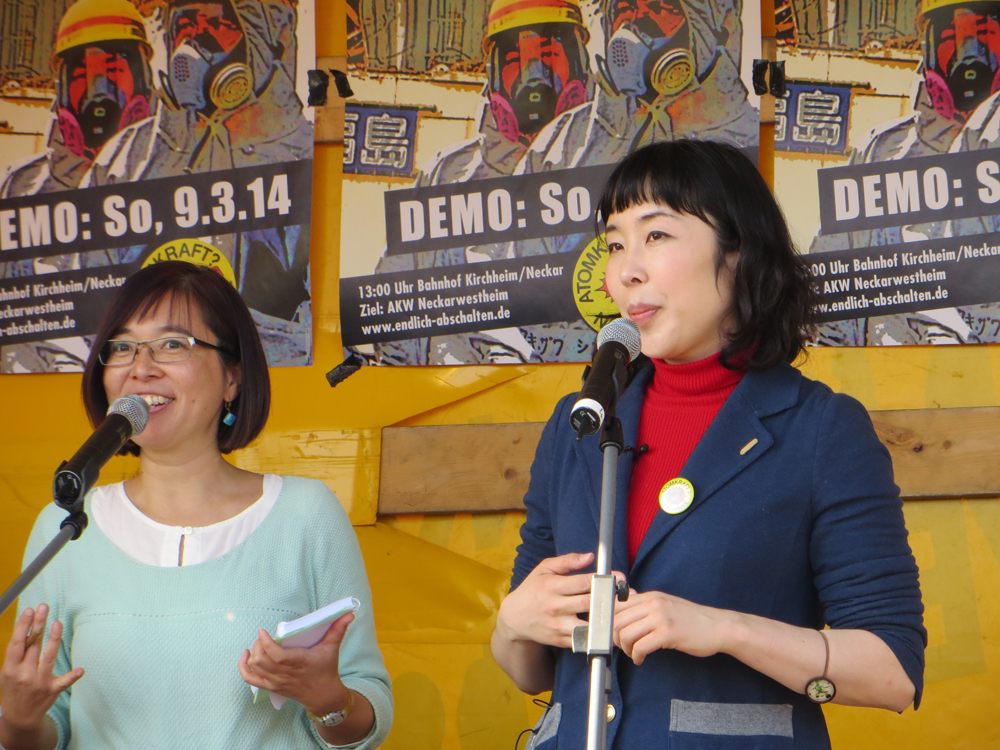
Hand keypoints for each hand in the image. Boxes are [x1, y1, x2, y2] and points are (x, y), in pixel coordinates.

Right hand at [0, 604, 82, 733]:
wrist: (19, 718)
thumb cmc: (14, 688)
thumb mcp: (8, 672)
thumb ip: (18, 654)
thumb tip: (29, 627)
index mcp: (10, 669)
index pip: (17, 643)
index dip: (23, 626)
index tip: (29, 610)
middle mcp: (24, 674)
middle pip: (33, 645)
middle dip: (39, 624)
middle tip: (44, 607)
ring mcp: (39, 682)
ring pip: (48, 657)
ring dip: (54, 639)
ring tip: (58, 623)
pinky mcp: (53, 690)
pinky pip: (64, 681)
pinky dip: (73, 676)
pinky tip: (81, 669)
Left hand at [238, 613, 352, 716]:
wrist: (323, 695)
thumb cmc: (326, 669)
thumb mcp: (332, 648)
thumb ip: (338, 629)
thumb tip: (349, 614)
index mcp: (298, 662)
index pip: (276, 655)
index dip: (266, 643)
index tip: (263, 630)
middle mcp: (285, 674)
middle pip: (261, 661)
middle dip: (258, 646)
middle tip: (263, 636)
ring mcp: (276, 682)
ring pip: (255, 668)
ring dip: (252, 654)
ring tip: (258, 644)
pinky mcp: (271, 687)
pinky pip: (250, 679)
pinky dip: (244, 668)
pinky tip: (246, 656)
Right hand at [496, 552, 625, 649]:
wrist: (513, 618)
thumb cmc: (532, 589)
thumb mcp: (544, 569)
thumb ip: (567, 561)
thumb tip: (590, 557)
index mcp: (552, 586)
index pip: (582, 582)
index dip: (603, 580)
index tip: (619, 578)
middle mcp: (555, 606)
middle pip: (589, 603)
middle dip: (610, 600)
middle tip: (628, 596)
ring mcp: (558, 626)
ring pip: (588, 626)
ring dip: (606, 622)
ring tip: (623, 617)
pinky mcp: (560, 641)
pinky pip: (583, 641)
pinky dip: (597, 638)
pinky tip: (610, 632)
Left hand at [613, 591, 732, 664]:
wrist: (719, 627)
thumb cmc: (693, 620)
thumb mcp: (666, 605)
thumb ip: (646, 606)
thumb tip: (624, 606)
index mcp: (651, 596)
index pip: (616, 604)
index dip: (609, 621)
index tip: (613, 633)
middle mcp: (653, 603)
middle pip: (617, 620)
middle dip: (614, 638)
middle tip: (622, 647)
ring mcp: (660, 617)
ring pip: (625, 633)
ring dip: (625, 649)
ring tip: (633, 654)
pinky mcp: (668, 633)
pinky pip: (640, 646)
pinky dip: (636, 656)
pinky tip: (641, 659)